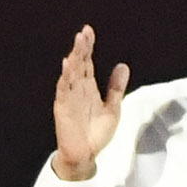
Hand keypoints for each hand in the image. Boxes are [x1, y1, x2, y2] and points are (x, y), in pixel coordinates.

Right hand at [50, 25, 127, 177]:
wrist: (86, 155)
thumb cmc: (96, 133)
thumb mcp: (113, 108)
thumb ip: (116, 88)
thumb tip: (123, 65)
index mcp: (88, 87)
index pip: (87, 62)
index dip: (88, 47)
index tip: (89, 31)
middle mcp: (77, 89)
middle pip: (79, 64)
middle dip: (81, 48)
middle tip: (84, 32)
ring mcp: (69, 97)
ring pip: (71, 73)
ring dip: (74, 58)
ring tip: (78, 43)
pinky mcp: (63, 108)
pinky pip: (63, 90)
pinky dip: (65, 78)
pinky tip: (67, 66)